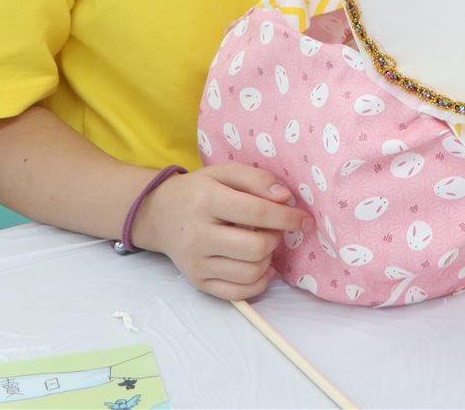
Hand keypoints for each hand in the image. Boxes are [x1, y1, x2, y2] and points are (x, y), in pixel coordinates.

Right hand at [132, 162, 310, 299]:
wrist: (159, 215)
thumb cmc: (199, 191)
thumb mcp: (225, 172)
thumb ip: (257, 179)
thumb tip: (285, 198)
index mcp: (206, 202)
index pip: (257, 213)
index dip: (288, 217)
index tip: (305, 219)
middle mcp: (198, 236)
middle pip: (256, 248)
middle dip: (276, 238)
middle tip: (273, 229)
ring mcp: (196, 263)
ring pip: (251, 272)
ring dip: (268, 259)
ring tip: (261, 243)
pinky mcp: (197, 282)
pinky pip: (238, 293)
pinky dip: (258, 282)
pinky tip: (260, 266)